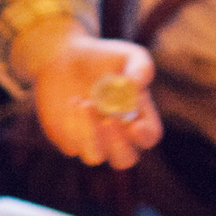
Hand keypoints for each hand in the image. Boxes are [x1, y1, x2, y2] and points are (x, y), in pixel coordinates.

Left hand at [30, 35, 162, 168]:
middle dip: (117, 144)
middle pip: (124, 160)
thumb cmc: (105, 58)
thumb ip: (140, 68)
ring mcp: (93, 141)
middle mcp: (118, 136)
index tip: (135, 126)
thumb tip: (135, 87)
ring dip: (89, 133)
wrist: (67, 58)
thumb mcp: (129, 55)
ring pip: (94, 156)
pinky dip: (71, 124)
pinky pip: (70, 144)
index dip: (144, 136)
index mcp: (140, 118)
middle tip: (108, 120)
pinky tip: (72, 101)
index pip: (149, 137)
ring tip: (84, 103)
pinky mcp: (69, 140)